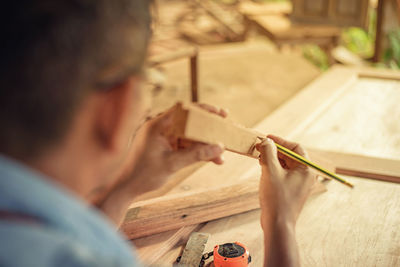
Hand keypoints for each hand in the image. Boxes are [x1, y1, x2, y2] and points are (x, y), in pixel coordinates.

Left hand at [97, 103, 226, 224]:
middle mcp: (162, 128)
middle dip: (209, 128)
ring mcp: (165, 137)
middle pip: (190, 122)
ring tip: (221, 154)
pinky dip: (198, 152)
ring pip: (191, 136)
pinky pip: (186, 146)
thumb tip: (219, 147)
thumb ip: (196, 154)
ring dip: (205, 145)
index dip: (204, 110)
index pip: (184, 110)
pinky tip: (212, 159)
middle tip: (226, 128)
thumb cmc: (143, 174)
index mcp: (158, 125)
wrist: (128, 187)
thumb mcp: (172, 164)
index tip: (220, 113)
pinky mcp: (167, 147)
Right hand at [256, 135, 315, 226]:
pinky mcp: (290, 190)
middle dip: (274, 150)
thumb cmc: (277, 198)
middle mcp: (305, 175)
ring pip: (285, 164)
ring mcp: (298, 183)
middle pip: (290, 155)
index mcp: (306, 169)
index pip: (296, 148)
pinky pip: (282, 173)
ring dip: (272, 159)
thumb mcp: (271, 171)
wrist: (277, 224)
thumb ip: (269, 152)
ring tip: (259, 156)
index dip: (281, 141)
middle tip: (260, 146)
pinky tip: (262, 166)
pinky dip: (272, 168)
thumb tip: (266, 141)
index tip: (267, 138)